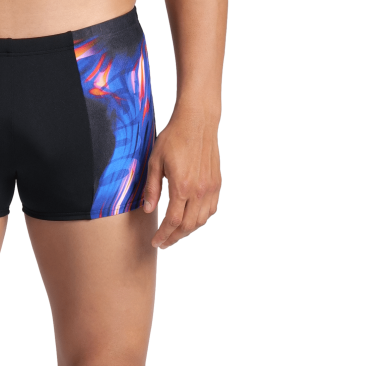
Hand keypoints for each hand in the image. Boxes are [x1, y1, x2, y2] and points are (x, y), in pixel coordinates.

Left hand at [142, 103, 220, 247]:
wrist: (197, 122)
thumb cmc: (174, 138)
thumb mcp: (155, 161)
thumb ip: (152, 187)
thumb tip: (149, 209)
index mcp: (182, 186)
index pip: (173, 221)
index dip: (164, 235)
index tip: (156, 242)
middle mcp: (199, 191)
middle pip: (188, 226)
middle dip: (175, 238)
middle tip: (164, 242)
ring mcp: (210, 188)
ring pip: (202, 220)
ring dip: (188, 230)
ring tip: (175, 232)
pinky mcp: (217, 183)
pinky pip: (211, 209)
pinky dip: (201, 219)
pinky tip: (192, 218)